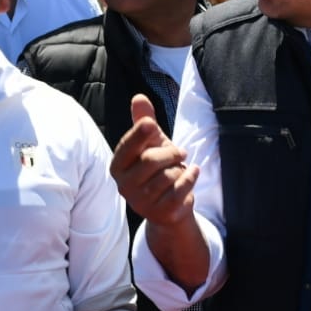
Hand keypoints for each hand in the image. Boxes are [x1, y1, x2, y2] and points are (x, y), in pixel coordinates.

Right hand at [109, 94, 198, 225]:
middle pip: (150, 160)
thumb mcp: (152, 143)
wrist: (171, 206)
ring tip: (181, 169)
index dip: (139, 133)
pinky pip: (180, 189)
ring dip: (181, 168)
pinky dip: (190, 178)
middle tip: (180, 152)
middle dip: (171, 153)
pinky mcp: (159, 213)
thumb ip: (144, 122)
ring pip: (167, 175)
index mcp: (118, 166)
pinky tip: (192, 173)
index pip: (127, 146)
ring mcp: (141, 203)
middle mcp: (124, 186)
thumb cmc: (159, 169)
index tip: (151, 125)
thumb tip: (138, 97)